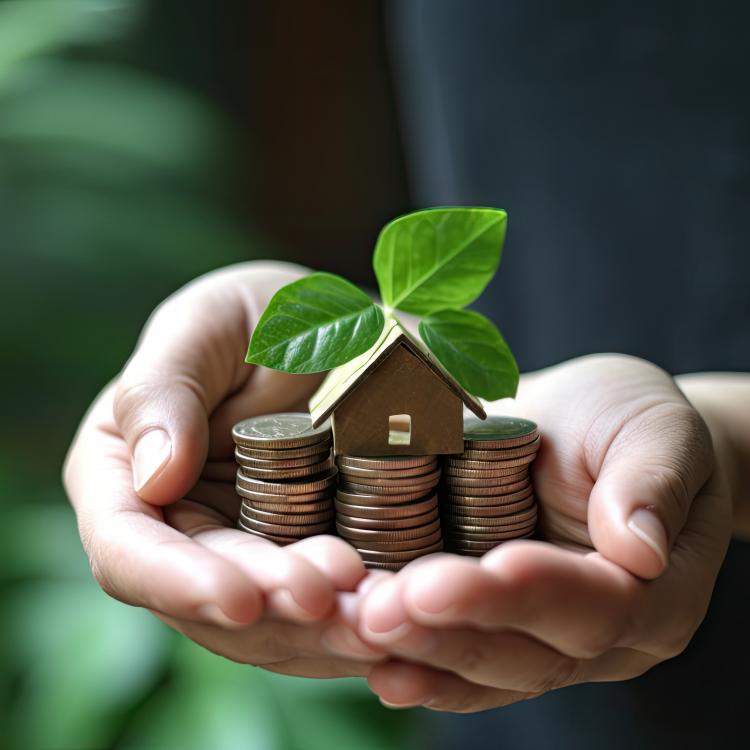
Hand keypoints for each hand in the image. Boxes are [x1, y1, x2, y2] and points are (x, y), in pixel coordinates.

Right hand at [64, 261, 381, 676]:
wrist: (343, 331)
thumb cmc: (260, 315)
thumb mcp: (206, 324)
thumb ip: (162, 389)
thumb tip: (152, 479)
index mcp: (126, 479)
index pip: (129, 553)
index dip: (178, 584)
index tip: (240, 595)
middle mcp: (183, 534)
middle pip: (212, 605)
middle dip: (273, 610)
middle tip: (334, 592)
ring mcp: (251, 558)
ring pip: (276, 626)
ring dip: (326, 631)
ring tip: (379, 609)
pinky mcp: (313, 565)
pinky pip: (332, 612)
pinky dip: (365, 617)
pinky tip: (403, 604)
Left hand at [356, 355, 732, 709]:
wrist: (588, 427)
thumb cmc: (629, 419)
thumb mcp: (658, 427)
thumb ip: (654, 481)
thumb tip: (641, 549)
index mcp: (653, 594)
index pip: (596, 608)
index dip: (535, 593)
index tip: (486, 567)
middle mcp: (598, 636)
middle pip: (529, 653)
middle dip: (455, 630)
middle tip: (385, 608)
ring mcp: (540, 639)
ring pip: (482, 667)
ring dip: (418, 650)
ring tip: (359, 624)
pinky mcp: (491, 625)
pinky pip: (454, 658)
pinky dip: (414, 659)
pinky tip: (367, 654)